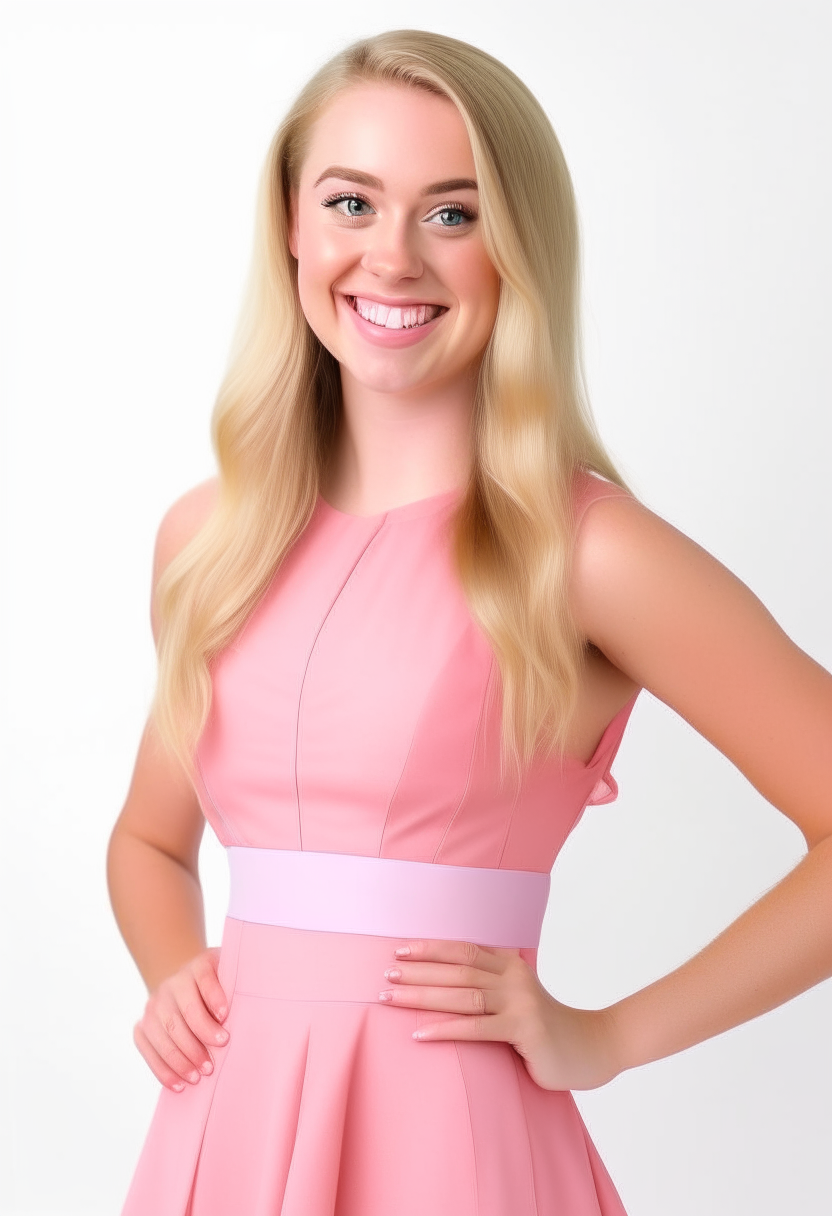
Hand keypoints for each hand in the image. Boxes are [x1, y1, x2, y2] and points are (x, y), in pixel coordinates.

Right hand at [133, 946, 229, 1091]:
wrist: (183, 985)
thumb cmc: (218, 989)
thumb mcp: (230, 978)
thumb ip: (240, 987)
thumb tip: (257, 1009)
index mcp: (198, 967)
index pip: (204, 979)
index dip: (214, 997)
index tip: (225, 1017)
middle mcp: (172, 984)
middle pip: (183, 1012)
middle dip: (198, 1040)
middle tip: (213, 1063)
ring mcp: (154, 1005)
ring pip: (165, 1032)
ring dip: (181, 1058)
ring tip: (199, 1077)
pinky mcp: (142, 1025)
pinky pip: (148, 1049)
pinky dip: (162, 1069)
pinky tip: (179, 1084)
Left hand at [378, 939, 620, 1091]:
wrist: (591, 1049)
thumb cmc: (545, 1028)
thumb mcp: (518, 999)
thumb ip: (491, 987)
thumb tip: (443, 984)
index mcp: (510, 964)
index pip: (464, 948)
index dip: (431, 948)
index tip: (400, 949)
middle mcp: (514, 977)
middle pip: (457, 969)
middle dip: (418, 971)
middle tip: (385, 973)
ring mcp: (520, 1002)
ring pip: (462, 994)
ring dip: (422, 996)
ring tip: (391, 999)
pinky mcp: (524, 1029)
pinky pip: (476, 1028)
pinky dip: (445, 1029)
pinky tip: (419, 1033)